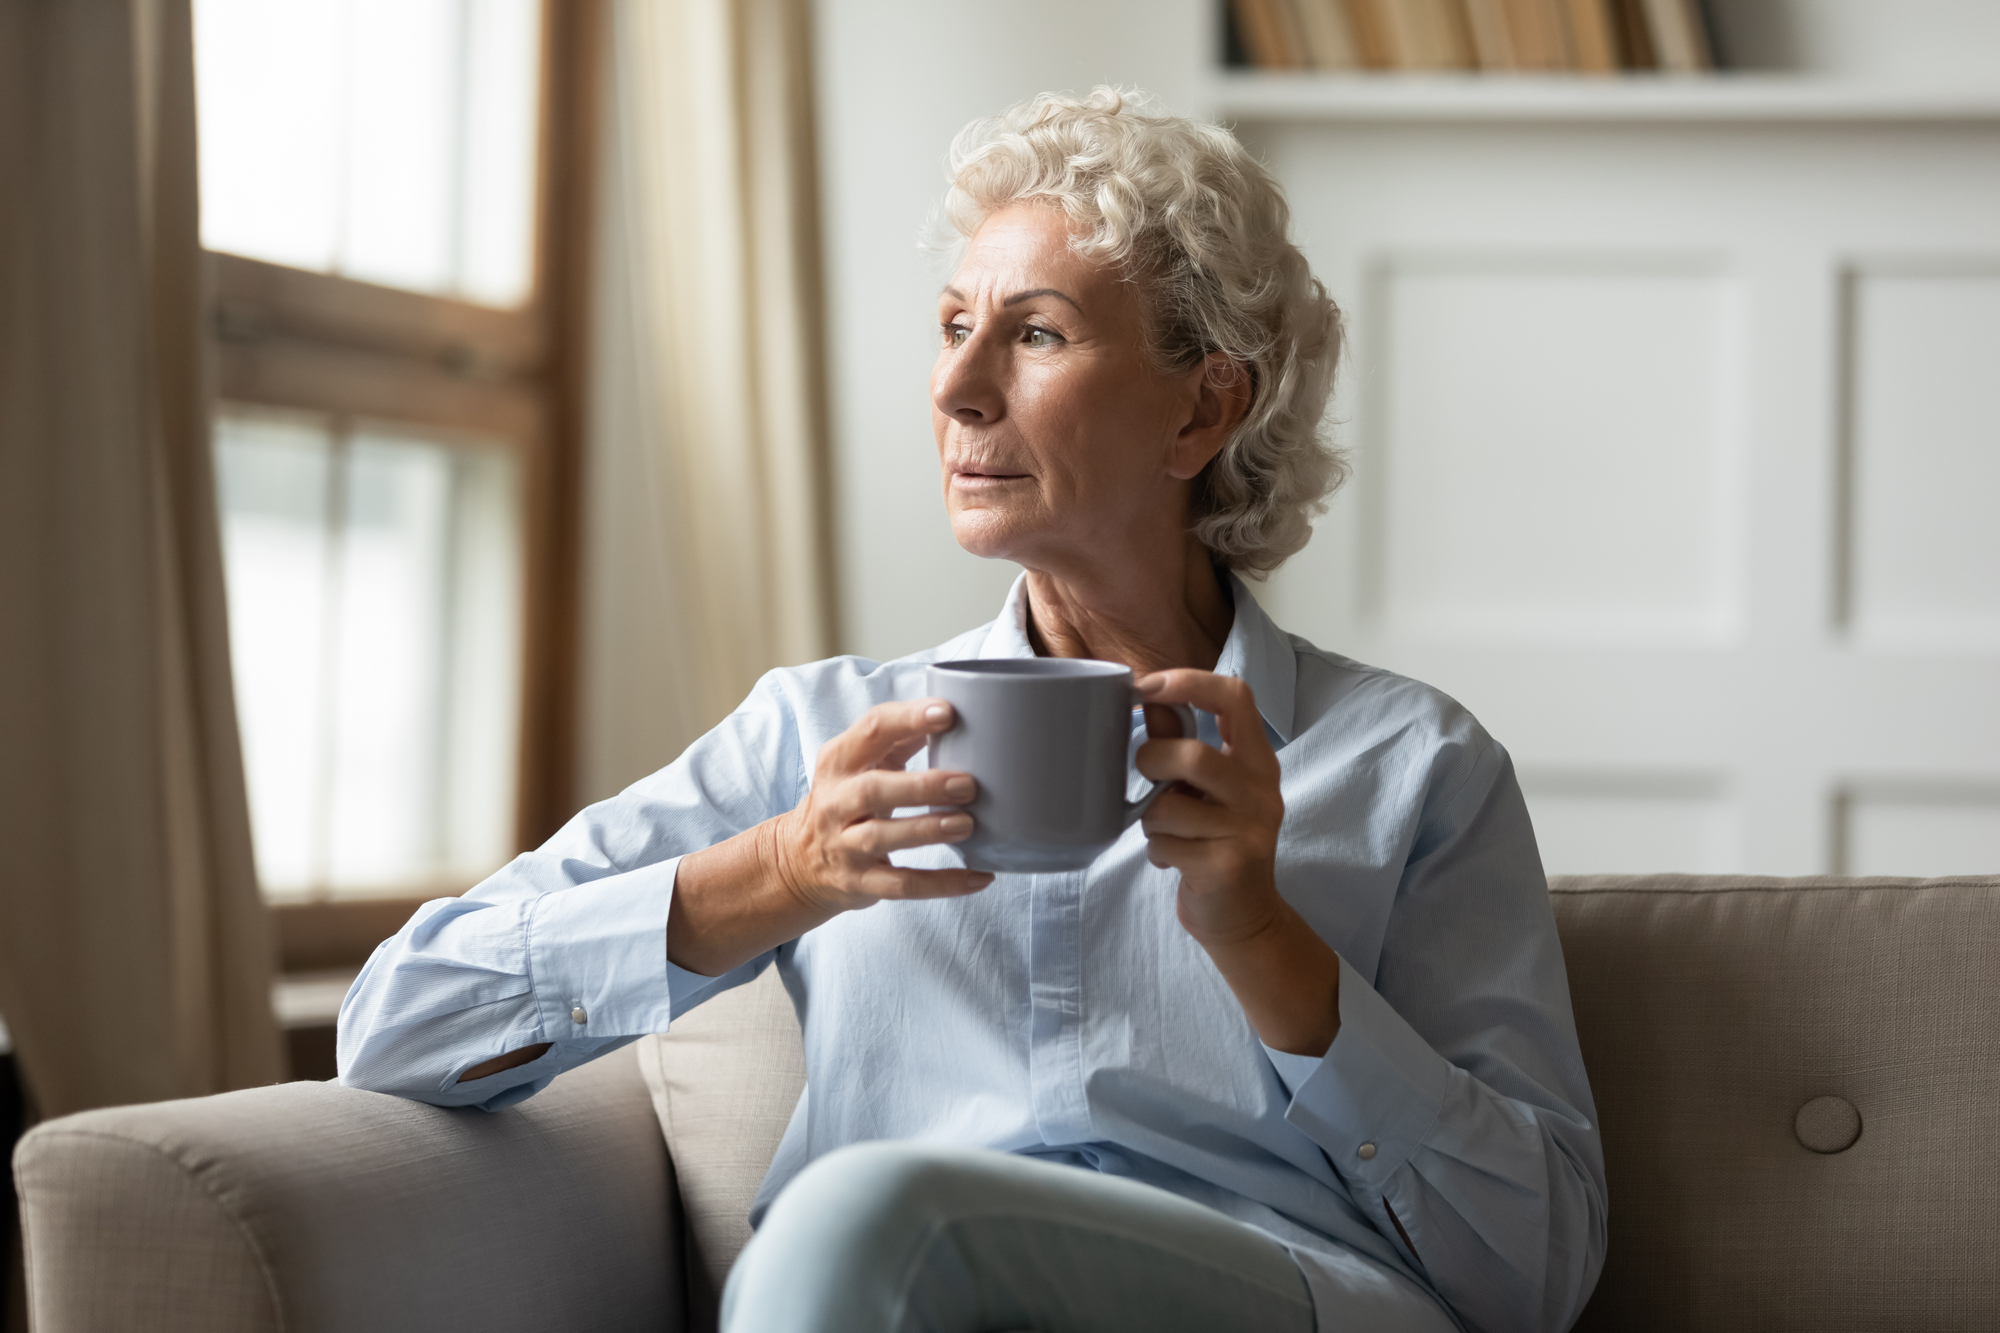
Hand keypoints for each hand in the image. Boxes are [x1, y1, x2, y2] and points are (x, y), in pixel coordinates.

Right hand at [772, 698, 992, 913]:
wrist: (799, 861)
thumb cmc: (847, 799)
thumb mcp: (861, 763)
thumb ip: (900, 739)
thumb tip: (954, 713)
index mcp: (840, 760)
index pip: (872, 730)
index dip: (909, 719)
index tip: (948, 713)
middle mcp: (836, 801)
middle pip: (873, 789)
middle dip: (922, 786)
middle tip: (967, 785)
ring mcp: (844, 845)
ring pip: (881, 837)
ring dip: (927, 830)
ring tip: (967, 825)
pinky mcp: (859, 882)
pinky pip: (901, 885)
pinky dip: (942, 884)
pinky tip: (979, 877)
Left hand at [1135, 670, 1340, 1056]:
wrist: (1243, 917)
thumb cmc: (1214, 842)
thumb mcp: (1202, 789)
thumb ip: (1179, 741)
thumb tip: (1148, 695)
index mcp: (1256, 760)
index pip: (1236, 696)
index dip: (1189, 681)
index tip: (1147, 686)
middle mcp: (1262, 790)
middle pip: (1194, 756)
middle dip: (1152, 762)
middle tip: (1145, 775)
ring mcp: (1250, 830)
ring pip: (1171, 806)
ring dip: (1151, 818)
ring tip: (1165, 829)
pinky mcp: (1229, 866)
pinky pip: (1166, 844)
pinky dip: (1157, 850)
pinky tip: (1172, 858)